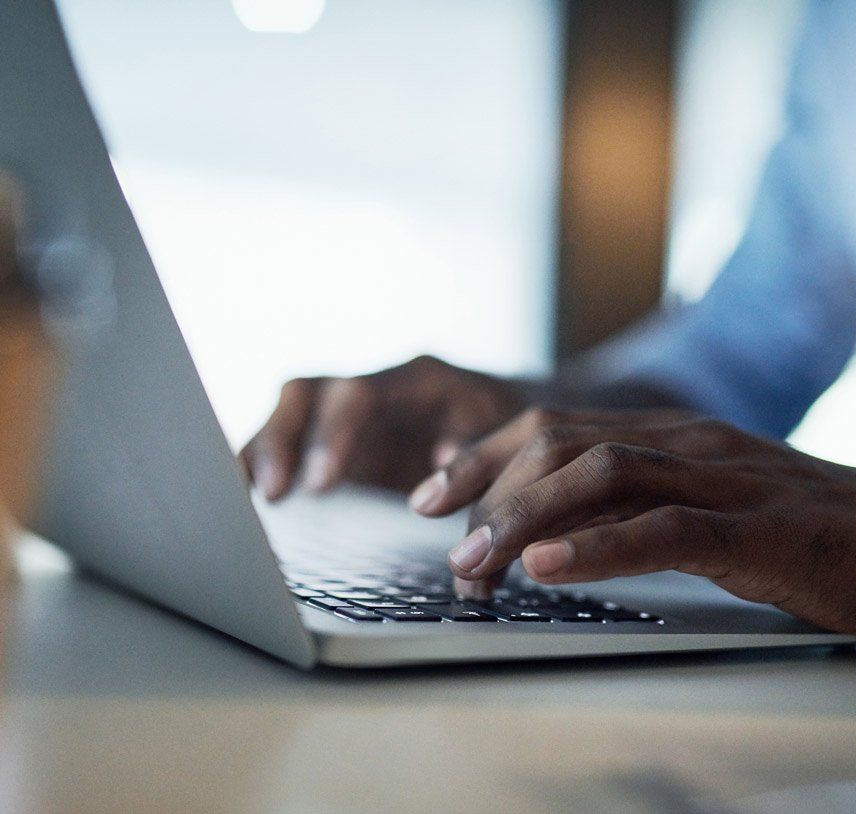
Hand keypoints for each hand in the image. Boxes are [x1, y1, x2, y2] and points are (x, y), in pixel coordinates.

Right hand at [239, 356, 529, 498]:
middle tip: (277, 493)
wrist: (513, 416)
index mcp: (416, 381)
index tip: (321, 483)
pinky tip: (243, 499)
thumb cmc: (511, 426)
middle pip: (309, 395)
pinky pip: (287, 444)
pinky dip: (260, 465)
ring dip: (264, 453)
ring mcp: (348, 415)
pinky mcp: (335, 442)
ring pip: (288, 415)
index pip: (361, 393)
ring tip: (248, 500)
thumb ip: (476, 445)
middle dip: (285, 440)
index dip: (335, 434)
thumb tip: (441, 459)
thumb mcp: (508, 433)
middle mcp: (373, 389)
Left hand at [430, 410, 855, 642]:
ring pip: (604, 477)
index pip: (554, 426)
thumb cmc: (806, 531)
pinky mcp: (766, 527)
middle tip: (440, 536)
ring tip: (475, 560)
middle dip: (489, 488)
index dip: (483, 454)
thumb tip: (550, 530)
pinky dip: (602, 547)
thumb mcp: (705, 507)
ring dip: (528, 519)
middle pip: (563, 443)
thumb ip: (635, 506)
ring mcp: (728, 478)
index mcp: (671, 435)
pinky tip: (550, 566)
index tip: (430, 493)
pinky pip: (669, 529)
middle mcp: (690, 442)